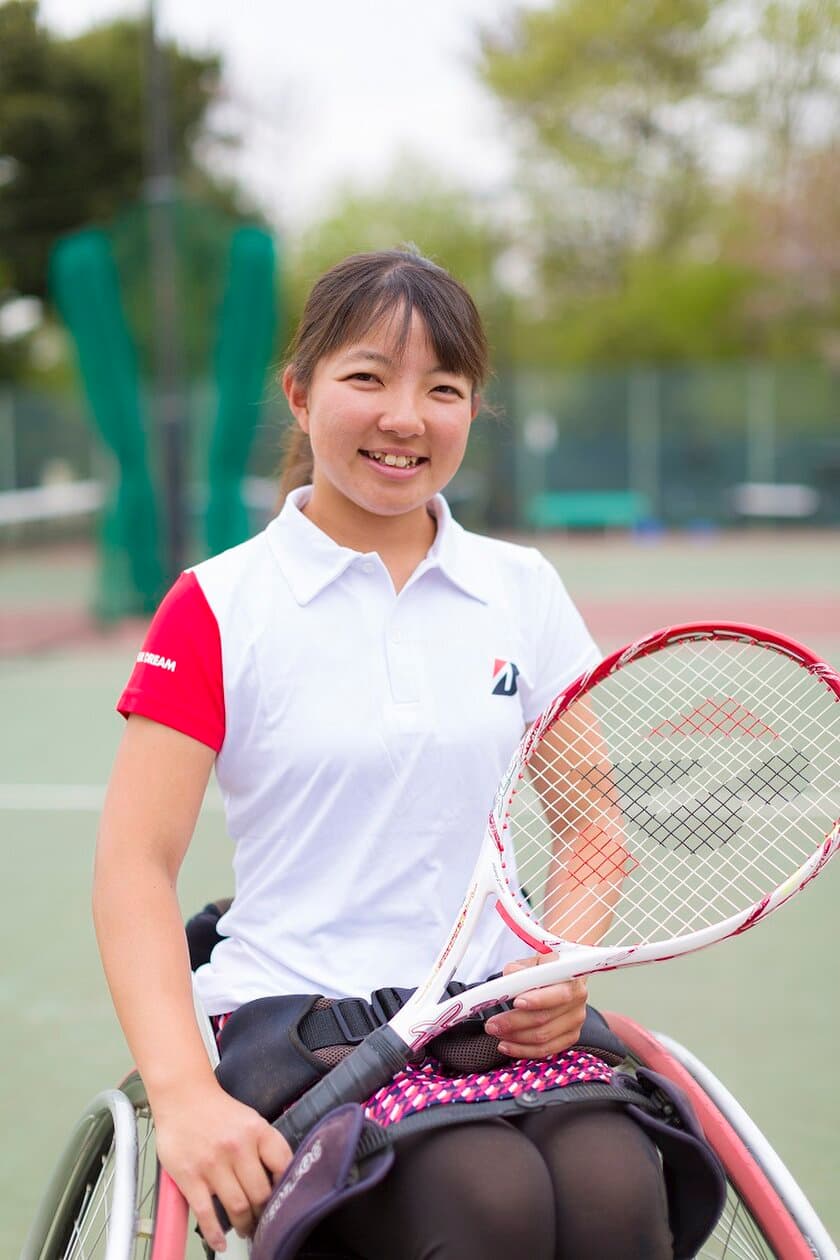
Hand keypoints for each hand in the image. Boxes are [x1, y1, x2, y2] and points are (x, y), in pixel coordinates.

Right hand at [152, 1079, 291, 1252]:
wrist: (183, 1096)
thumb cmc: (217, 1111)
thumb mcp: (250, 1120)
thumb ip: (265, 1147)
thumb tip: (280, 1179)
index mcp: (257, 1131)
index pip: (283, 1166)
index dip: (287, 1189)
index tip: (285, 1202)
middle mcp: (237, 1147)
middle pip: (261, 1193)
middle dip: (264, 1213)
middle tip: (263, 1222)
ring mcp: (213, 1164)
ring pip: (237, 1206)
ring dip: (244, 1224)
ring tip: (246, 1229)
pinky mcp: (190, 1177)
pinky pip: (206, 1213)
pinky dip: (215, 1234)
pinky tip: (220, 1243)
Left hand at [483, 955, 586, 1059]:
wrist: (560, 978)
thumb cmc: (544, 969)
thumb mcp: (531, 962)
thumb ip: (520, 969)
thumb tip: (509, 978)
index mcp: (570, 976)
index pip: (558, 992)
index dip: (538, 999)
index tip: (516, 1002)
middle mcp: (577, 998)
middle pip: (544, 1017)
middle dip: (514, 1022)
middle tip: (493, 1023)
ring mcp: (576, 1019)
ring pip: (543, 1037)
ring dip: (515, 1037)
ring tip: (496, 1031)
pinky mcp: (571, 1036)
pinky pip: (545, 1049)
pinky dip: (523, 1049)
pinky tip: (508, 1045)